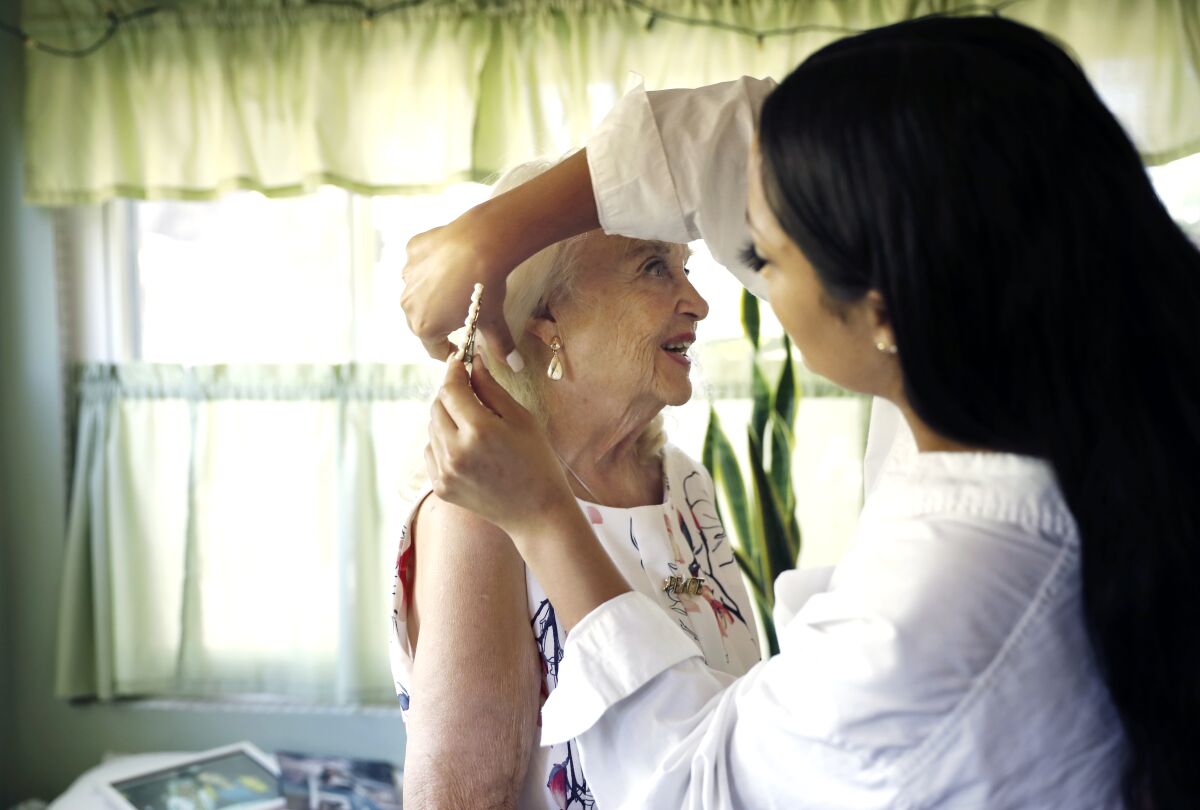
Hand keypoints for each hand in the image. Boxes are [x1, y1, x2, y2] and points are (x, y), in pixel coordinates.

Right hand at [401, 150, 598, 368]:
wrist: (482, 242)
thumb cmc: (486, 286)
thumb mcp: (493, 319)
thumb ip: (500, 345)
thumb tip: (515, 366)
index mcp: (424, 327)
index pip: (434, 348)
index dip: (451, 350)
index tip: (462, 346)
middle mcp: (408, 303)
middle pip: (422, 320)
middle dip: (439, 321)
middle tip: (460, 315)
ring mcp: (407, 275)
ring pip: (419, 291)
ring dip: (432, 292)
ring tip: (457, 284)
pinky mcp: (412, 251)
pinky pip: (420, 263)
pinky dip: (432, 264)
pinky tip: (450, 260)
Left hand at [426, 355, 574, 535]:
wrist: (537, 512)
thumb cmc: (536, 462)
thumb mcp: (521, 419)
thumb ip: (491, 388)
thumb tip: (473, 362)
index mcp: (479, 431)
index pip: (450, 389)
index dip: (453, 371)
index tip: (459, 360)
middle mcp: (455, 452)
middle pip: (436, 406)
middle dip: (450, 394)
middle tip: (469, 390)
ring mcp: (445, 473)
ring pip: (431, 428)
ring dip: (446, 418)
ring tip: (473, 423)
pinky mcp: (441, 487)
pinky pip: (431, 451)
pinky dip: (443, 442)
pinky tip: (467, 447)